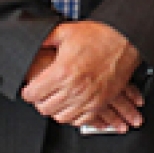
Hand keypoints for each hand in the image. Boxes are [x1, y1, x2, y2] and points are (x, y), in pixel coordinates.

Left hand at [21, 20, 142, 126]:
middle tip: (40, 95)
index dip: (27, 92)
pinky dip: (73, 117)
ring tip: (55, 101)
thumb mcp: (66, 31)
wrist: (126, 41)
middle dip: (39, 102)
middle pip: (45, 108)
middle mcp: (74, 88)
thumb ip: (45, 39)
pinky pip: (81, 121)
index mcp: (62, 71)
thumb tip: (31, 44)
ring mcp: (88, 98)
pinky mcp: (100, 103)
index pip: (33, 94)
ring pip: (61, 118)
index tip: (29, 89)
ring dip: (55, 110)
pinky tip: (71, 108)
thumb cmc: (99, 36)